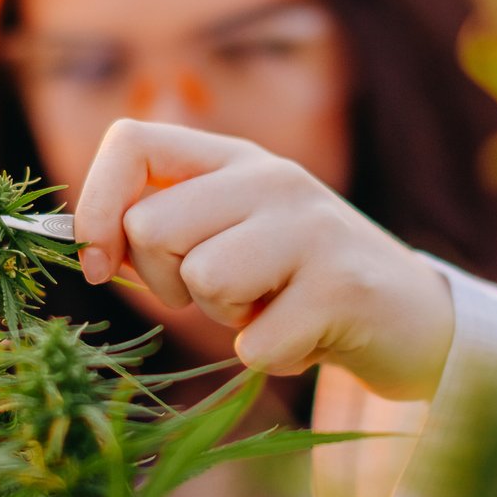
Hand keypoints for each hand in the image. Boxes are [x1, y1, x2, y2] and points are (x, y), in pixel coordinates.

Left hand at [73, 120, 455, 400]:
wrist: (409, 319)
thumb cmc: (296, 285)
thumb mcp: (229, 240)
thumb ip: (162, 234)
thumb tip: (86, 246)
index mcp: (233, 159)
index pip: (131, 141)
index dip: (96, 204)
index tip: (101, 263)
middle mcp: (271, 177)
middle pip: (152, 227)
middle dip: (167, 285)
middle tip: (223, 296)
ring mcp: (311, 226)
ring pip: (202, 279)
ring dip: (225, 319)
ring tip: (270, 309)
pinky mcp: (341, 286)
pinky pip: (253, 342)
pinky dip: (270, 356)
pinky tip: (307, 338)